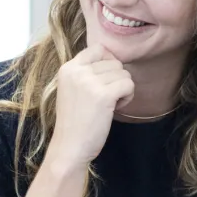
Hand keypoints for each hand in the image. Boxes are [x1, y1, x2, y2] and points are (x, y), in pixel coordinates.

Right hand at [47, 44, 133, 168]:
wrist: (69, 148)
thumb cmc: (74, 123)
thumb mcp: (72, 90)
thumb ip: (86, 74)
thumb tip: (113, 61)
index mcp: (68, 68)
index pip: (98, 48)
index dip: (108, 63)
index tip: (105, 80)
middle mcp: (77, 71)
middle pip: (114, 62)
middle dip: (115, 80)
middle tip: (104, 99)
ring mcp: (90, 82)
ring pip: (124, 74)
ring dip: (122, 89)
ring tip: (108, 105)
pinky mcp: (103, 95)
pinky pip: (129, 85)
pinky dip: (127, 97)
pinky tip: (115, 108)